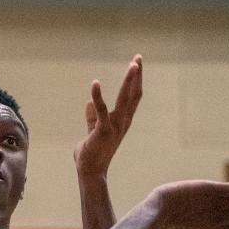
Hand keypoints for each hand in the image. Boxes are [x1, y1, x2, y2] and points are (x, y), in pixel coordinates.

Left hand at [74, 55, 142, 177]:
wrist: (90, 170)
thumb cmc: (92, 152)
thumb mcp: (93, 131)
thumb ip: (92, 117)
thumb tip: (89, 103)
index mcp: (122, 121)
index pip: (132, 97)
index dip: (135, 81)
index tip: (136, 65)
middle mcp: (123, 122)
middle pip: (134, 95)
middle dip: (136, 76)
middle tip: (138, 58)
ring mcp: (115, 126)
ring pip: (125, 99)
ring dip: (129, 81)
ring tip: (133, 65)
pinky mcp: (103, 130)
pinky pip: (101, 110)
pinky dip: (98, 96)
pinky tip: (95, 83)